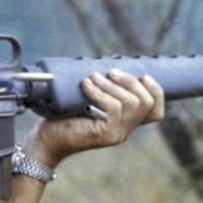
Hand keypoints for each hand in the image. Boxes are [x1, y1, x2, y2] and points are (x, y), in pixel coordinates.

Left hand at [27, 69, 164, 166]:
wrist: (46, 140)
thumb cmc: (64, 118)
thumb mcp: (89, 101)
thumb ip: (105, 90)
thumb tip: (112, 62)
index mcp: (125, 123)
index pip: (156, 112)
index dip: (156, 92)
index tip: (143, 76)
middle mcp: (125, 131)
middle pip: (146, 103)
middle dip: (130, 82)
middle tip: (111, 72)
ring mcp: (117, 134)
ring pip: (131, 103)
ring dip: (112, 85)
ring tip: (93, 77)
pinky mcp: (106, 135)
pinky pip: (113, 108)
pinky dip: (100, 92)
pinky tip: (86, 85)